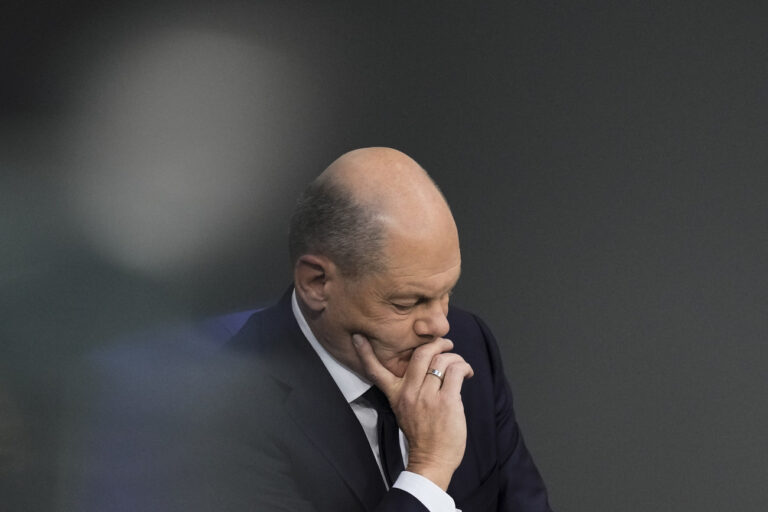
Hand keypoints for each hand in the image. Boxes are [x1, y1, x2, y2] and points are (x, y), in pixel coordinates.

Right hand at [352, 334, 473, 490]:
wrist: (432, 461)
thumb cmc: (422, 435)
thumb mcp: (404, 410)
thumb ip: (409, 388)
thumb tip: (426, 366)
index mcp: (396, 394)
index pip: (376, 371)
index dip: (365, 353)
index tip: (358, 337)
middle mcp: (409, 393)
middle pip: (421, 353)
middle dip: (437, 343)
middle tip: (447, 344)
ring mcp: (427, 397)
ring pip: (442, 360)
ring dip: (455, 358)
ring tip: (460, 365)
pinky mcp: (446, 401)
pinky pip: (456, 371)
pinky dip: (464, 367)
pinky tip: (467, 373)